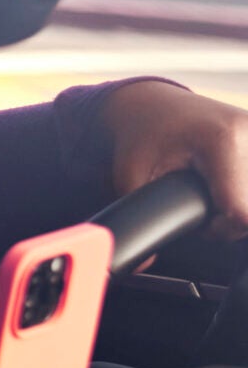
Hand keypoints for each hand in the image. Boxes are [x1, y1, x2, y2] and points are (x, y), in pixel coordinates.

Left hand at [101, 79, 247, 240]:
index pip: (242, 211)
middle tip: (198, 206)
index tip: (198, 225)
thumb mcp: (131, 177)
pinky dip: (240, 190)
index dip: (219, 230)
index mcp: (222, 140)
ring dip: (237, 202)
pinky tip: (223, 185)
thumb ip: (141, 218)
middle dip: (227, 218)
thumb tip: (141, 264)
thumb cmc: (140, 135)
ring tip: (210, 192)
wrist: (150, 103)